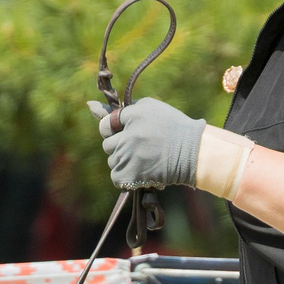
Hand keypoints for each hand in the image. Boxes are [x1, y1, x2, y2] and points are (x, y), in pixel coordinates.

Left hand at [85, 96, 203, 189]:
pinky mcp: (132, 175)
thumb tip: (89, 105)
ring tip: (144, 160)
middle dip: (119, 146)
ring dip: (124, 162)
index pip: (106, 125)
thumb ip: (125, 108)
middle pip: (107, 145)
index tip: (126, 134)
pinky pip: (116, 178)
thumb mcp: (150, 108)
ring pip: (113, 161)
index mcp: (134, 115)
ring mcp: (129, 156)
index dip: (114, 130)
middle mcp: (129, 135)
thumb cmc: (174, 128)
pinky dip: (126, 177)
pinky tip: (140, 172)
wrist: (194, 153)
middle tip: (139, 148)